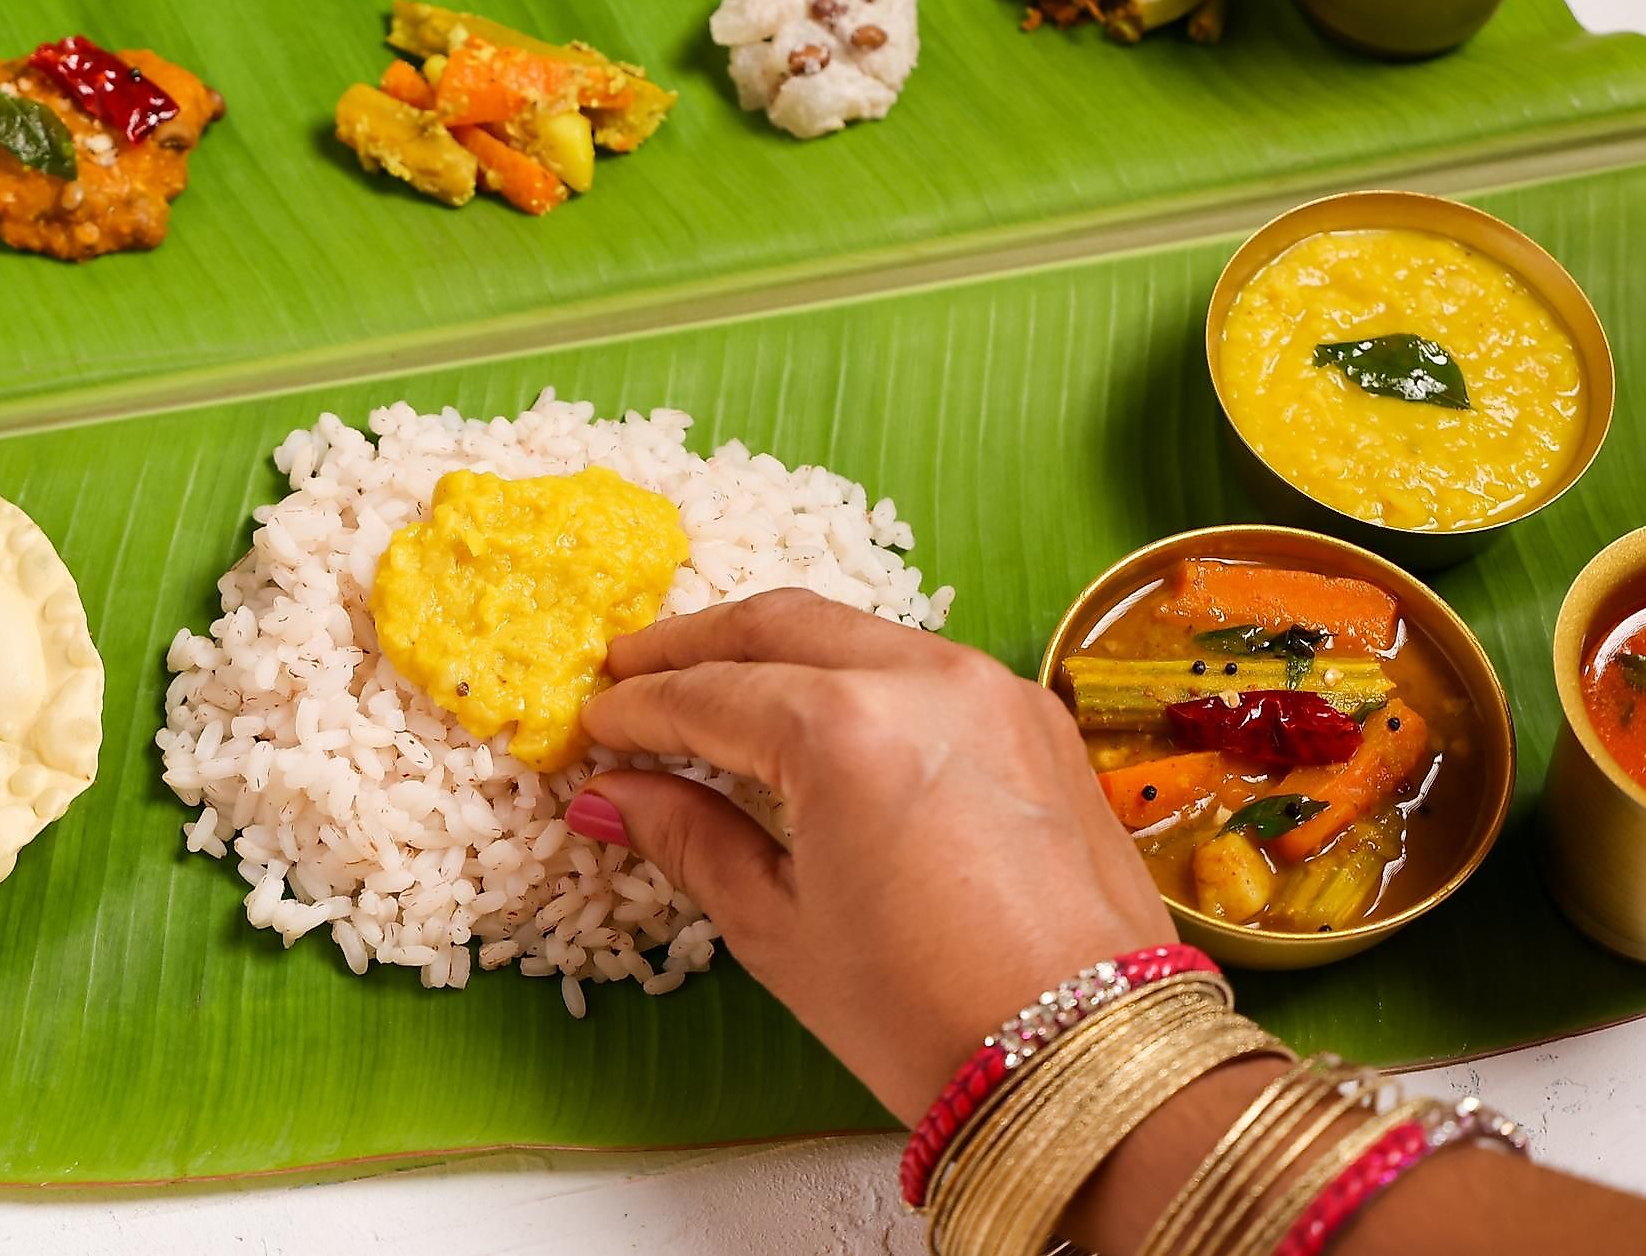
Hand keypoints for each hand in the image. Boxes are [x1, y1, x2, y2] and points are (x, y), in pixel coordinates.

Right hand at [570, 588, 1168, 1119]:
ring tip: (715, 688)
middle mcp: (924, 678)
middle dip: (696, 645)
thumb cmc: (930, 1017)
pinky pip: (921, 665)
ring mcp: (992, 687)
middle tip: (632, 672)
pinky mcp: (1037, 716)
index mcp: (845, 729)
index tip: (594, 726)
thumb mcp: (781, 931)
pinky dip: (853, 674)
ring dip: (776, 650)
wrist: (1097, 1065)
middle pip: (779, 625)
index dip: (640, 710)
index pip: (710, 695)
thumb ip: (690, 839)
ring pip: (856, 632)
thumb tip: (611, 796)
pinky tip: (815, 715)